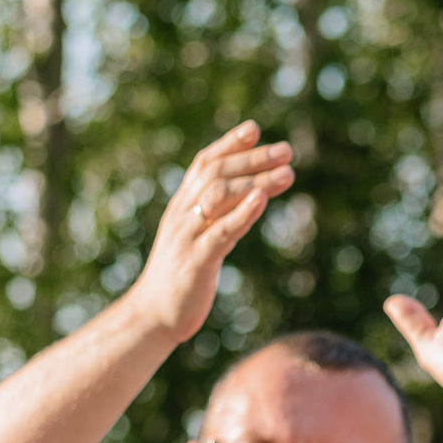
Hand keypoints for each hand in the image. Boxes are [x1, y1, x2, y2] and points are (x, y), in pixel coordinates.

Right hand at [120, 122, 295, 344]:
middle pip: (217, 174)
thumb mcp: (198, 238)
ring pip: (220, 197)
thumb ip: (218, 215)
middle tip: (286, 151)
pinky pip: (221, 231)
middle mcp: (183, 214)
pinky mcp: (197, 260)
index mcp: (183, 207)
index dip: (228, 145)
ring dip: (256, 181)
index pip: (204, 164)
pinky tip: (261, 200)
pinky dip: (242, 213)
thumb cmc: (181, 276)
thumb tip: (247, 196)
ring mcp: (188, 235)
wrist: (154, 314)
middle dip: (253, 159)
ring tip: (287, 173)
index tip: (254, 129)